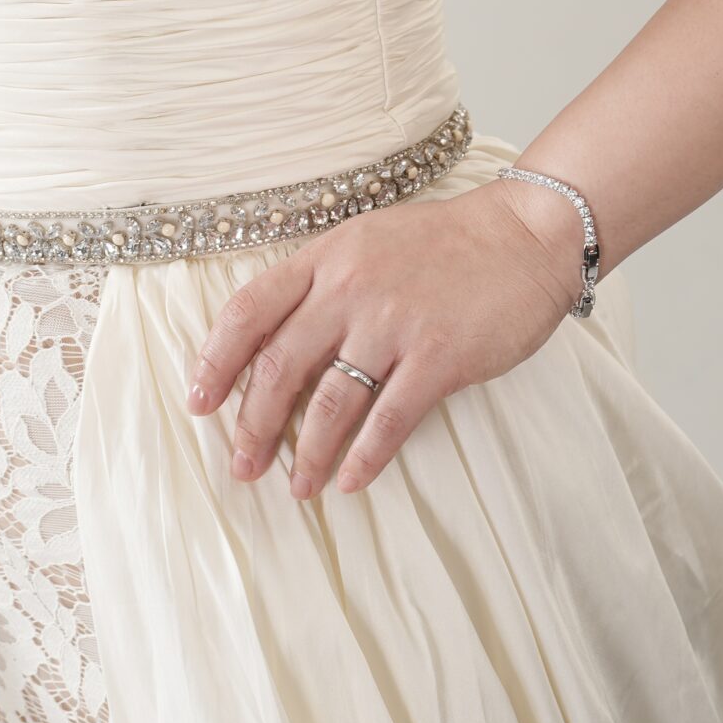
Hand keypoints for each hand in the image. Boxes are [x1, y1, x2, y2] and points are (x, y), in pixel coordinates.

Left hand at [185, 178, 585, 499]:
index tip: (198, 403)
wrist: (524, 236)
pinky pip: (388, 419)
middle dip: (252, 424)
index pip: (249, 309)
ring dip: (305, 453)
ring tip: (295, 487)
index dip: (216, 360)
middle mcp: (350, 288)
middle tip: (241, 466)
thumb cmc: (444, 243)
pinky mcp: (439, 357)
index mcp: (327, 256)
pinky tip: (348, 482)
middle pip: (279, 366)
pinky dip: (363, 458)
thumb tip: (274, 342)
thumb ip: (321, 282)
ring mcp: (394, 323)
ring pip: (328, 402)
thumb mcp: (367, 241)